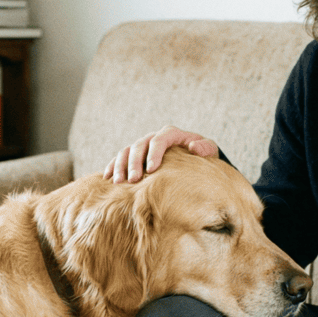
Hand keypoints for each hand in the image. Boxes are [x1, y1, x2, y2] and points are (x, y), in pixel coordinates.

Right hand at [104, 125, 219, 182]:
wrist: (192, 158)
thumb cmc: (202, 156)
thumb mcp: (209, 150)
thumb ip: (206, 148)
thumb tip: (194, 147)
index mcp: (171, 134)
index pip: (160, 140)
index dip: (154, 153)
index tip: (151, 170)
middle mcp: (153, 137)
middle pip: (139, 146)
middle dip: (134, 163)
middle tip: (134, 180)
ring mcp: (141, 146)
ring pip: (126, 152)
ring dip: (120, 166)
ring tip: (119, 183)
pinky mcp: (133, 156)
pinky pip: (118, 159)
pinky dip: (112, 167)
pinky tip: (108, 179)